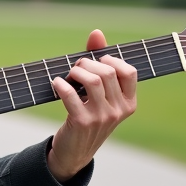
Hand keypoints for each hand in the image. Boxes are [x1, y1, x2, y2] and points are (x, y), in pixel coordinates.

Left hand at [47, 29, 136, 182]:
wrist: (74, 152)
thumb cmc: (88, 116)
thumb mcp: (99, 94)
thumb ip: (99, 63)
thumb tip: (97, 33)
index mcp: (129, 103)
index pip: (130, 72)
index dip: (111, 60)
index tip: (97, 62)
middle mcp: (119, 111)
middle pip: (107, 72)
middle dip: (87, 63)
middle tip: (75, 69)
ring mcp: (102, 118)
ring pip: (93, 81)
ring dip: (76, 72)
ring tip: (68, 75)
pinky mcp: (82, 122)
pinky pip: (71, 95)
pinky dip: (61, 85)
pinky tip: (56, 83)